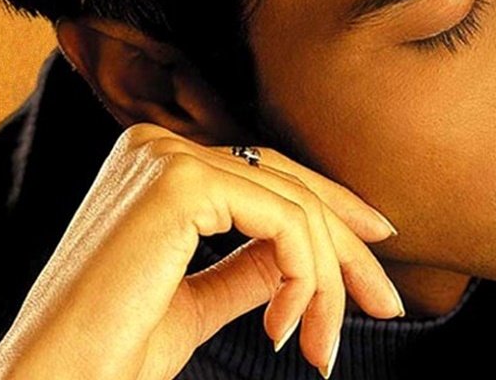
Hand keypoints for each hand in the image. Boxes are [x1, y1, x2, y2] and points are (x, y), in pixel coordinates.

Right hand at [0, 122, 402, 379]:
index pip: (265, 175)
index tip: (375, 258)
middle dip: (347, 248)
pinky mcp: (178, 180)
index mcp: (152, 163)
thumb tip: (304, 254)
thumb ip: (246, 267)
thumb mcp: (195, 300)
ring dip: (326, 283)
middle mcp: (154, 143)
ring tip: (322, 347)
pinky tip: (287, 329)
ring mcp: (164, 155)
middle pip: (288, 183)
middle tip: (387, 304)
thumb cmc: (108, 353)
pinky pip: (283, 223)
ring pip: (294, 207)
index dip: (331, 214)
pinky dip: (304, 278)